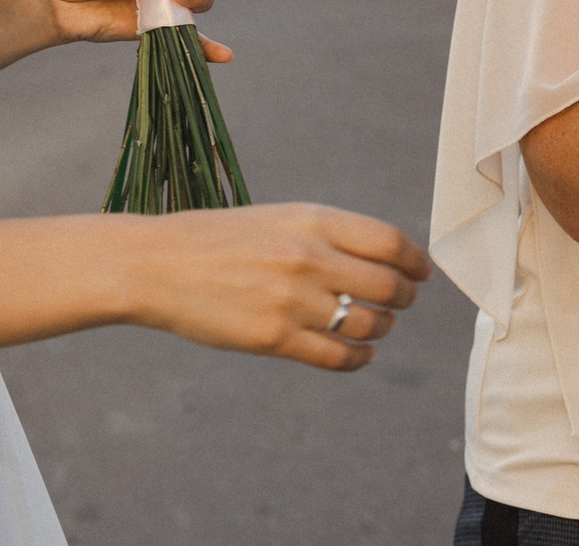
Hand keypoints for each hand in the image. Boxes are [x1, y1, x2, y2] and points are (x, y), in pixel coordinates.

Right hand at [120, 203, 432, 371]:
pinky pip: (337, 357)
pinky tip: (361, 355)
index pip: (389, 242)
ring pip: (368, 324)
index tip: (421, 274)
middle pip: (388, 285)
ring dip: (382, 328)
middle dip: (403, 297)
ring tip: (378, 327)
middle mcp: (308, 257)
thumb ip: (324, 235)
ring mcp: (293, 300)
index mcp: (311, 220)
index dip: (415, 262)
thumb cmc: (216, 240)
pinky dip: (359, 359)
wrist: (158, 265)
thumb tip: (379, 258)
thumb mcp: (276, 219)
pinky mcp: (275, 338)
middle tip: (402, 302)